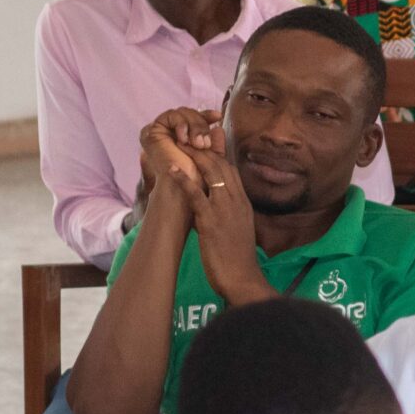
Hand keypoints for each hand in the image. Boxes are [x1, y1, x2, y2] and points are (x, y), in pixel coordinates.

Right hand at [139, 108, 222, 192]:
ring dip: (194, 126)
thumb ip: (215, 145)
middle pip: (189, 114)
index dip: (206, 116)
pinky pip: (170, 115)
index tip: (218, 117)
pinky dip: (181, 124)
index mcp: (181, 140)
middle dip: (201, 125)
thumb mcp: (210, 158)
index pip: (194, 120)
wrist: (183, 190)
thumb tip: (219, 129)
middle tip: (206, 144)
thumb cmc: (197, 179)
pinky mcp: (151, 132)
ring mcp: (159, 133)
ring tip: (198, 145)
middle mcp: (169, 135)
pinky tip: (184, 140)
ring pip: (182, 113)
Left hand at [179, 144, 268, 303]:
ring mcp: (225, 209)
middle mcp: (236, 200)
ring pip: (210, 173)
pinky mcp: (211, 221)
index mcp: (242, 202)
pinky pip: (196, 195)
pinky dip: (183, 180)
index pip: (230, 169)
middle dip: (203, 148)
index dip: (216, 152)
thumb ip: (231, 213)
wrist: (243, 279)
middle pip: (221, 164)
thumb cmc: (238, 259)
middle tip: (186, 135)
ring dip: (193, 156)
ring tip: (178, 143)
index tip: (203, 141)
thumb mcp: (238, 229)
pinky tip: (171, 169)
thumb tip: (222, 207)